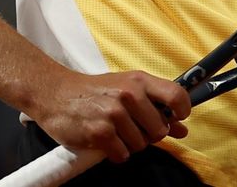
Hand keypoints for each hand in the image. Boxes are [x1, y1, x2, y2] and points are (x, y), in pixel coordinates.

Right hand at [29, 69, 191, 162]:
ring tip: (115, 131)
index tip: (175, 120)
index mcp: (139, 80)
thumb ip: (155, 106)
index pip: (176, 95)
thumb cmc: (94, 91)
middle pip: (159, 130)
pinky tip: (105, 141)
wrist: (55, 94)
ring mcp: (114, 114)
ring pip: (141, 145)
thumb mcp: (126, 88)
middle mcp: (129, 95)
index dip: (181, 112)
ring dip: (130, 144)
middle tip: (133, 128)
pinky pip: (122, 155)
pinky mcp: (100, 133)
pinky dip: (116, 152)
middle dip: (149, 135)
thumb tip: (181, 129)